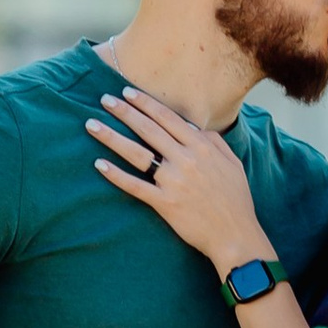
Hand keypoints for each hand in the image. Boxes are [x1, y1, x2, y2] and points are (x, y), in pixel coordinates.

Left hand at [87, 85, 272, 278]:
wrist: (235, 235)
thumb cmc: (236, 199)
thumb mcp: (233, 163)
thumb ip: (214, 142)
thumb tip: (195, 127)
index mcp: (202, 147)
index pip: (168, 118)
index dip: (146, 104)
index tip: (127, 93)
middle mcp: (186, 160)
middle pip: (148, 130)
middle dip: (124, 112)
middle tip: (104, 100)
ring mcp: (173, 182)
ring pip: (136, 153)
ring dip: (112, 137)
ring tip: (92, 125)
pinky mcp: (164, 203)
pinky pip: (135, 186)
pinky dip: (115, 175)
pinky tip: (99, 164)